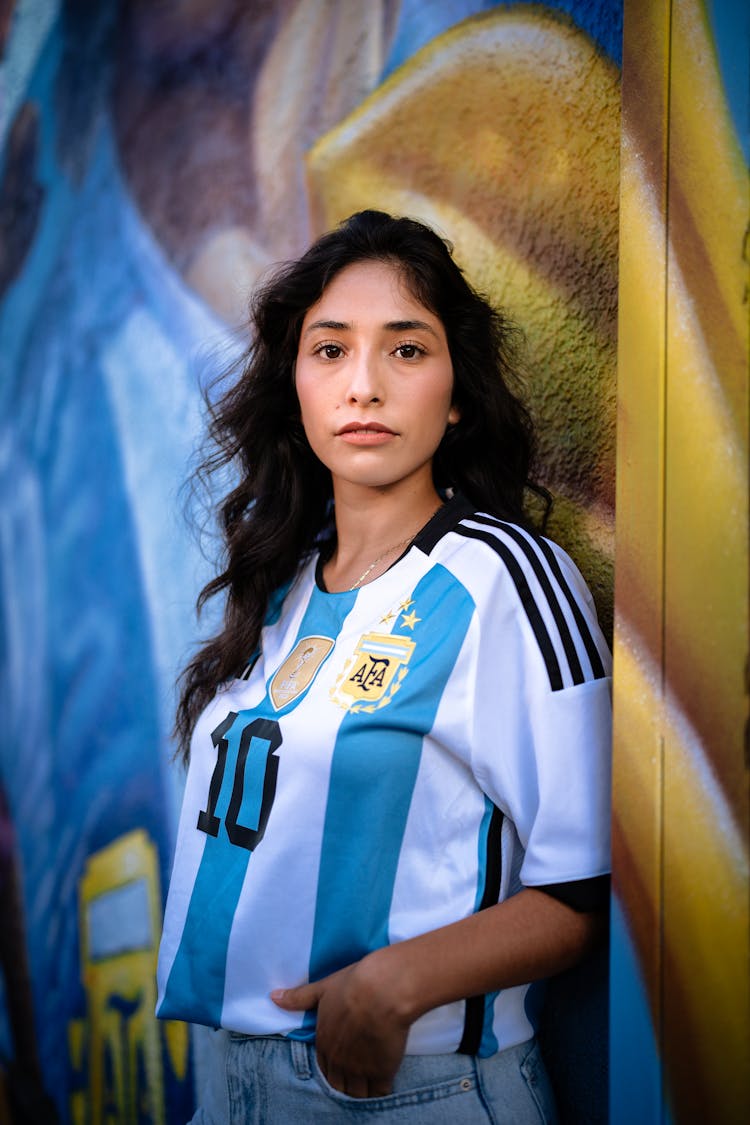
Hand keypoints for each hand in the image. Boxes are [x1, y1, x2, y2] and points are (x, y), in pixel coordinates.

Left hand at [271, 952, 410, 1097]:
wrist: (381, 990)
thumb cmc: (352, 985)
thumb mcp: (322, 988)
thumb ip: (299, 998)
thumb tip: (273, 997)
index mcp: (323, 1042)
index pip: (322, 1068)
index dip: (330, 1068)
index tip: (339, 1066)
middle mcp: (338, 1060)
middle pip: (338, 1085)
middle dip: (343, 1084)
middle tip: (353, 1080)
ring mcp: (359, 1069)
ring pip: (356, 1094)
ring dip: (359, 1092)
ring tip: (368, 1085)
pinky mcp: (381, 1072)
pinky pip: (378, 1093)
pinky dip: (379, 1093)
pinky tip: (382, 1086)